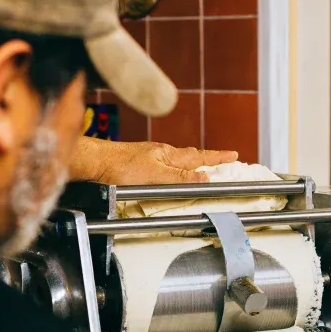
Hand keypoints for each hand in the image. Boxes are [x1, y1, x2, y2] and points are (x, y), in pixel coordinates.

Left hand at [71, 138, 237, 184]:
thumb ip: (181, 177)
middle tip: (224, 159)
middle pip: (191, 156)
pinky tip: (172, 171)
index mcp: (169, 155)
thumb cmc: (121, 167)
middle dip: (209, 158)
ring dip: (194, 163)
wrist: (96, 163)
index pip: (200, 156)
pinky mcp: (140, 163)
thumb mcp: (155, 175)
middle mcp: (162, 154)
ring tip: (204, 165)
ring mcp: (151, 157)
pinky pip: (167, 165)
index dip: (217, 158)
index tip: (233, 156)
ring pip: (178, 160)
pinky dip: (177, 167)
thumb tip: (205, 177)